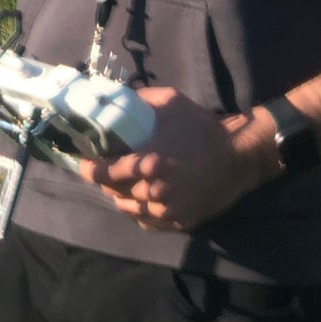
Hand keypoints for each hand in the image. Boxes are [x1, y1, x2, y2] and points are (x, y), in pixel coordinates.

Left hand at [79, 87, 278, 231]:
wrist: (237, 156)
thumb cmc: (201, 127)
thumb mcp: (170, 101)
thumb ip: (139, 100)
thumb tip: (114, 98)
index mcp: (146, 163)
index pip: (102, 173)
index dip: (88, 168)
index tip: (82, 162)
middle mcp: (152, 192)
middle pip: (113, 192)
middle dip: (104, 180)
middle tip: (103, 169)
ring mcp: (165, 211)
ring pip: (127, 209)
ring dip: (120, 196)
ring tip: (120, 183)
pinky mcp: (178, 223)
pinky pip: (146, 222)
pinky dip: (139, 211)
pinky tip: (140, 197)